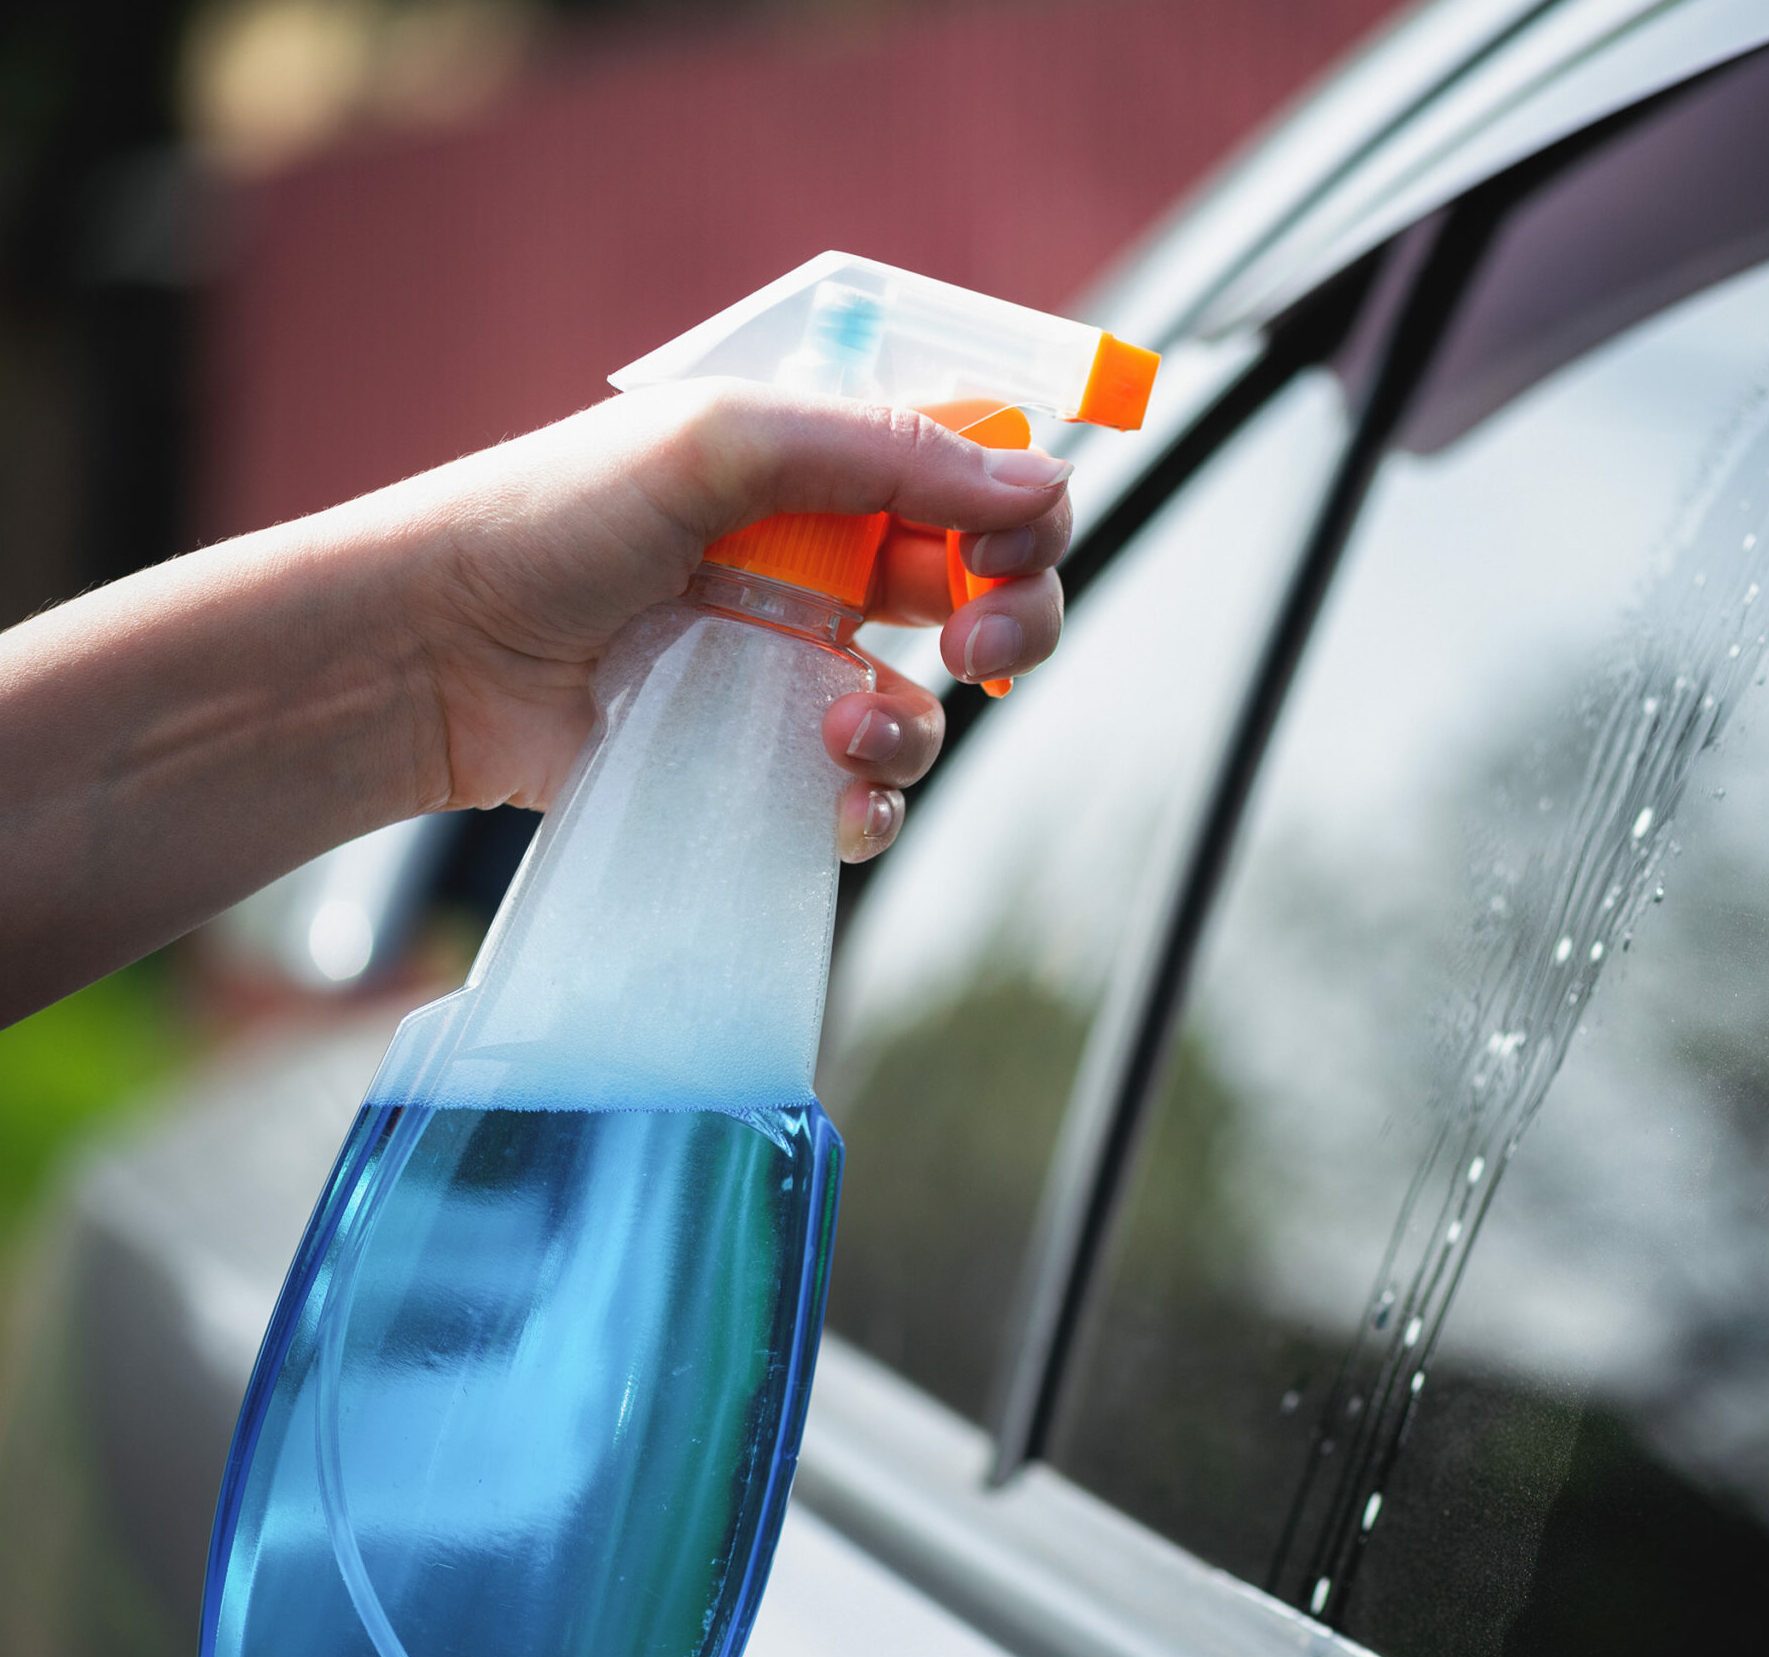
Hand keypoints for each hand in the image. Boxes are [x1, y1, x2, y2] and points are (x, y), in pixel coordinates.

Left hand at [387, 379, 1074, 858]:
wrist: (429, 655)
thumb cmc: (548, 521)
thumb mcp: (719, 442)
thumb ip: (885, 452)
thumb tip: (1038, 479)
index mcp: (819, 466)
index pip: (974, 471)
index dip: (1022, 504)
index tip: (1012, 542)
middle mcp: (820, 561)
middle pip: (986, 586)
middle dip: (1015, 616)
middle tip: (980, 645)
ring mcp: (791, 666)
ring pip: (930, 701)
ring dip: (920, 720)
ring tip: (844, 726)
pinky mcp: (755, 759)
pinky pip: (861, 791)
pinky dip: (870, 801)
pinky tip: (831, 794)